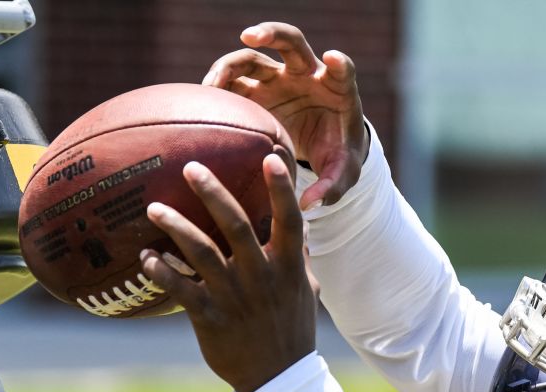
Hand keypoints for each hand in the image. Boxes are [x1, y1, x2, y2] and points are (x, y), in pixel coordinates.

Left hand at [140, 152, 316, 391]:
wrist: (278, 377)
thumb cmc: (291, 329)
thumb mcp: (305, 291)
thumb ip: (300, 258)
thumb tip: (302, 227)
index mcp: (288, 267)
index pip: (288, 220)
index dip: (281, 189)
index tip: (271, 157)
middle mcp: (261, 277)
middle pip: (236, 225)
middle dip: (213, 193)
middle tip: (191, 167)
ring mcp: (235, 297)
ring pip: (201, 253)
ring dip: (176, 227)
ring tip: (154, 208)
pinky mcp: (210, 318)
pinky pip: (180, 289)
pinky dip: (161, 271)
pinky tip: (146, 258)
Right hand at [204, 22, 367, 209]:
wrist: (324, 147)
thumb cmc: (338, 156)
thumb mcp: (342, 174)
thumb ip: (331, 187)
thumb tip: (310, 204)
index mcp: (337, 90)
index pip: (343, 71)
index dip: (340, 64)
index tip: (333, 59)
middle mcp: (306, 76)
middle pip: (291, 42)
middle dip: (272, 33)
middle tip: (249, 36)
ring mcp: (278, 80)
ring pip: (251, 59)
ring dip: (229, 65)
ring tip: (211, 85)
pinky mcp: (255, 91)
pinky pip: (232, 81)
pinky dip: (217, 87)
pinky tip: (203, 104)